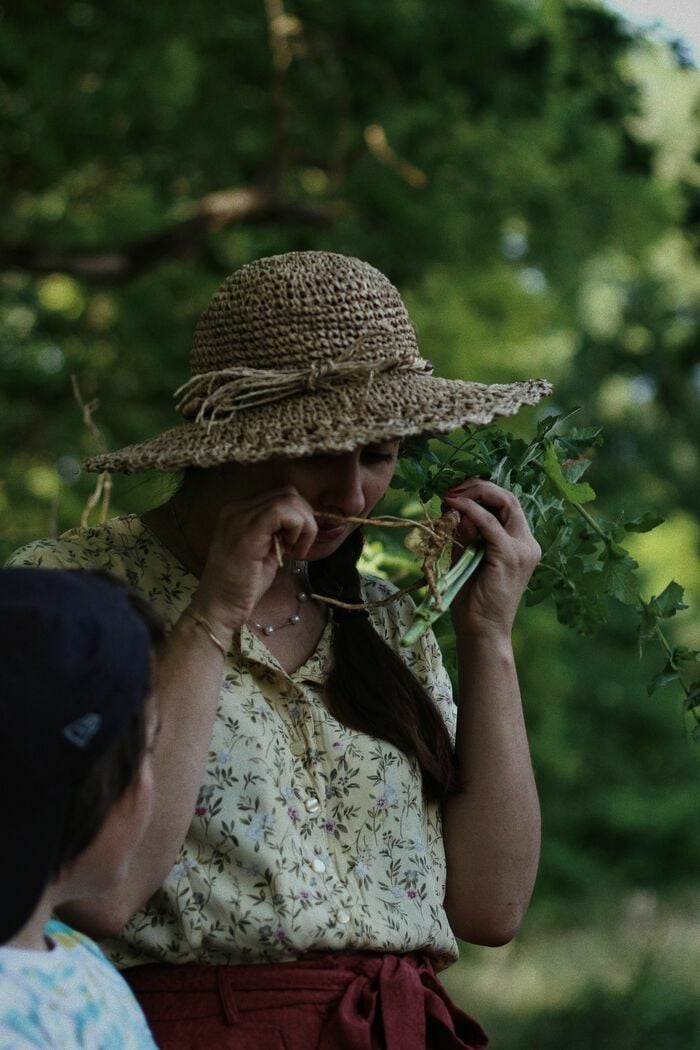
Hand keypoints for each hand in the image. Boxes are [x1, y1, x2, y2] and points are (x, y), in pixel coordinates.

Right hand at [189, 486, 317, 636]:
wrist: (219, 608)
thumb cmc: (242, 586)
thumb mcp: (265, 551)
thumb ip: (279, 532)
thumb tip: (304, 522)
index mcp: (238, 511)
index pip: (281, 496)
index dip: (298, 517)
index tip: (296, 543)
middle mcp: (236, 508)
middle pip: (288, 493)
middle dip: (305, 518)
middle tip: (299, 546)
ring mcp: (240, 518)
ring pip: (290, 500)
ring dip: (304, 525)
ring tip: (296, 549)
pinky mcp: (248, 531)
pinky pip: (284, 513)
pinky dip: (299, 529)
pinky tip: (293, 550)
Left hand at [442, 479, 540, 637]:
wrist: (481, 630)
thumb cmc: (472, 598)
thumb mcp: (467, 556)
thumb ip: (465, 533)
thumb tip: (454, 507)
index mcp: (521, 543)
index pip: (507, 504)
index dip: (482, 492)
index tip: (455, 492)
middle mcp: (528, 543)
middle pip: (509, 498)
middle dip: (479, 487)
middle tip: (452, 489)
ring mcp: (523, 549)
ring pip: (504, 503)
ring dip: (475, 494)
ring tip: (451, 495)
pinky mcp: (510, 556)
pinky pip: (490, 523)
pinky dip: (471, 510)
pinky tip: (454, 507)